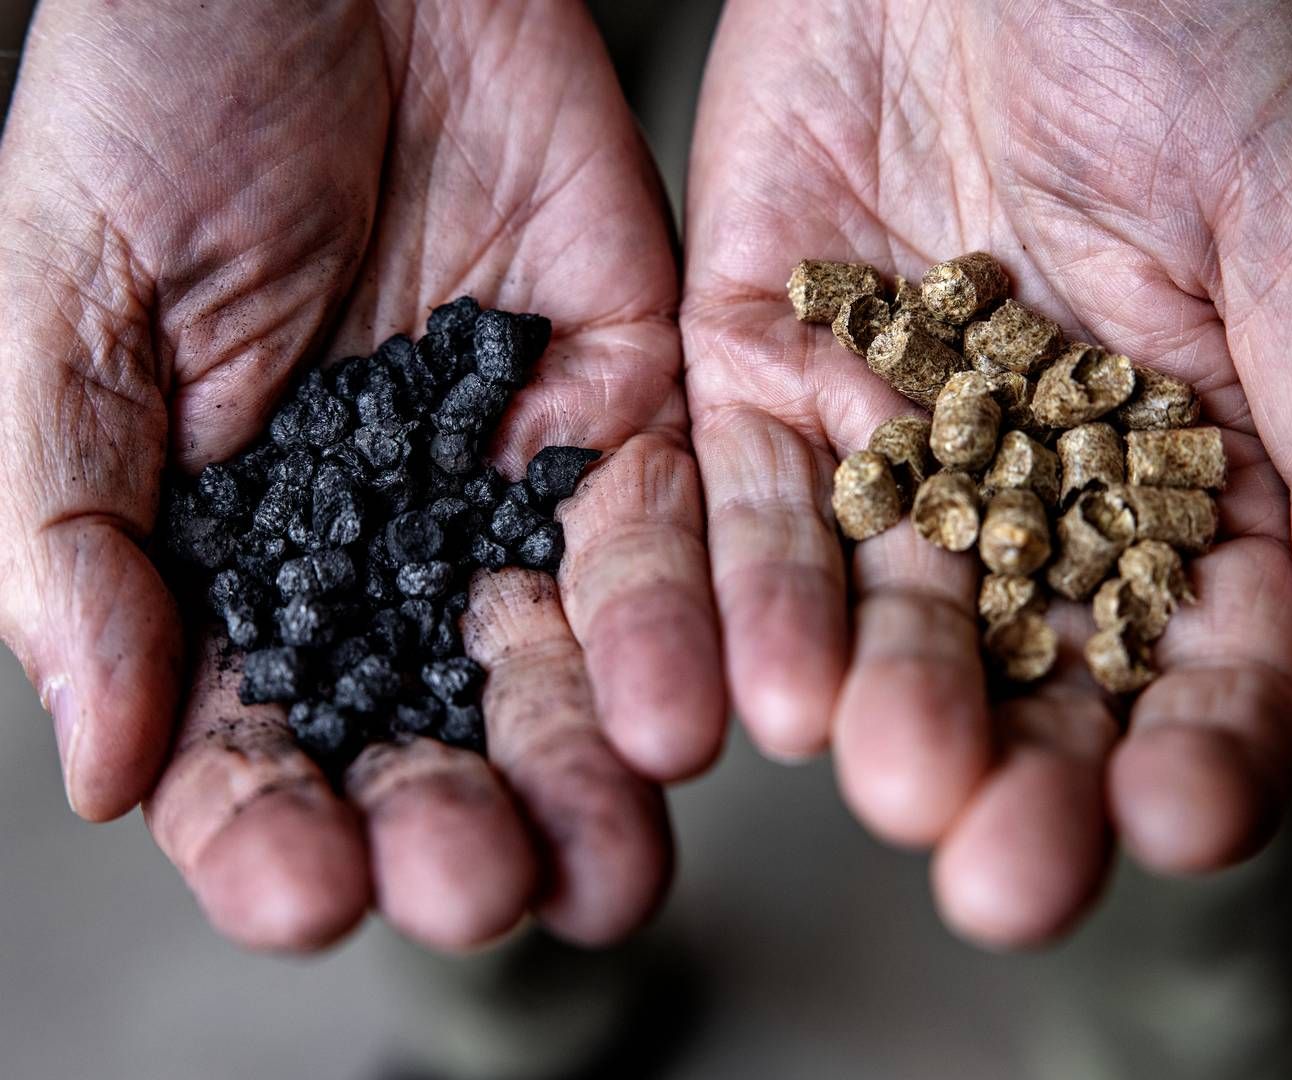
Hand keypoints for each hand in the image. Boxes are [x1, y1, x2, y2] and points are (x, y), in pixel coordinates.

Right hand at [0, 0, 722, 950]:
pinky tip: (679, 714)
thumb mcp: (61, 307)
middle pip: (432, 721)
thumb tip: (101, 762)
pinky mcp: (626, 399)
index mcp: (236, 546)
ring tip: (608, 866)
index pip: (251, 731)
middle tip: (486, 891)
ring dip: (587, 769)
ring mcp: (513, 474)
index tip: (305, 889)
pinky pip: (663, 529)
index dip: (269, 822)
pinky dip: (674, 620)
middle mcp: (390, 539)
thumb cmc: (157, 106)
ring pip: (563, 658)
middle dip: (460, 817)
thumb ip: (67, 524)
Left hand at [682, 0, 1291, 945]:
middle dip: (1018, 769)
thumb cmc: (1173, 20)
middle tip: (1000, 866)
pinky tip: (763, 685)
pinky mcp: (758, 370)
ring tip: (884, 776)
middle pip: (1030, 665)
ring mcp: (887, 432)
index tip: (1183, 820)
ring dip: (884, 701)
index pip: (1205, 650)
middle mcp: (1027, 479)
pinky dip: (752, 591)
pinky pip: (750, 504)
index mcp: (1185, 463)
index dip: (1203, 744)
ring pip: (883, 605)